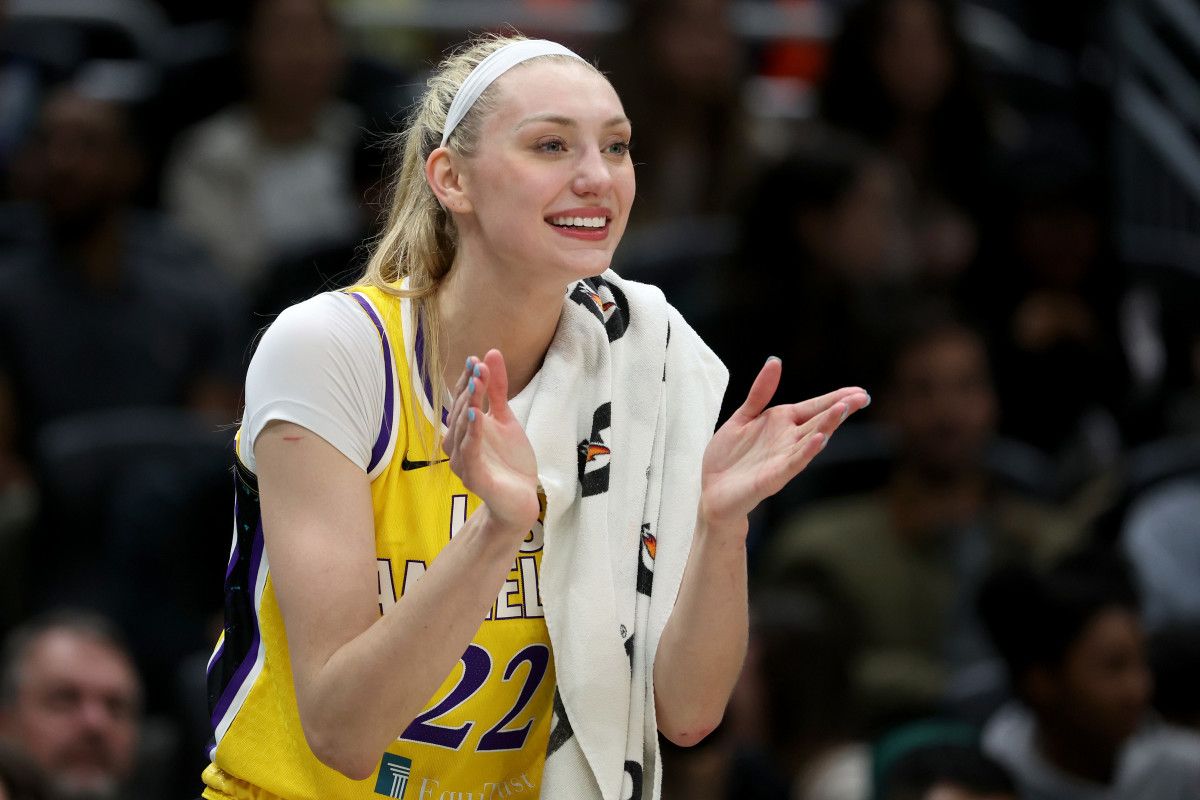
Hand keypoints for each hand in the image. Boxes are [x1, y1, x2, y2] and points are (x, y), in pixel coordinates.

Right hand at [444, 350, 540, 532]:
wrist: (522, 497)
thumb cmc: (510, 460)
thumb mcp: (506, 419)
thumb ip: (497, 390)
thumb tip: (490, 353)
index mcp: (464, 430)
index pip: (462, 401)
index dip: (467, 381)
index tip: (475, 359)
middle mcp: (459, 446)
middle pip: (460, 414)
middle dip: (469, 390)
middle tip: (478, 368)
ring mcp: (464, 463)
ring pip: (461, 432)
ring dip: (468, 407)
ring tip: (477, 385)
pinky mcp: (474, 478)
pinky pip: (470, 454)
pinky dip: (472, 435)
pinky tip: (478, 417)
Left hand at [700, 357, 869, 528]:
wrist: (711, 492)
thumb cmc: (728, 458)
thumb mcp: (742, 417)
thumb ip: (760, 392)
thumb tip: (776, 361)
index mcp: (781, 423)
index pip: (814, 407)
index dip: (835, 398)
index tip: (859, 391)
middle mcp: (787, 440)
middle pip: (818, 421)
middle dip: (839, 408)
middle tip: (862, 397)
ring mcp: (783, 458)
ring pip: (810, 439)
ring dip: (827, 425)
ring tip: (842, 409)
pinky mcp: (773, 477)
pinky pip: (793, 462)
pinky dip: (807, 451)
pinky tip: (819, 439)